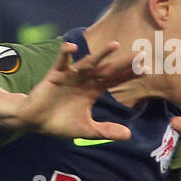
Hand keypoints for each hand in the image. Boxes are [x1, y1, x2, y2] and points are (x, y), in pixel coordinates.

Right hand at [15, 41, 133, 141]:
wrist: (34, 120)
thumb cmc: (60, 122)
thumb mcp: (86, 129)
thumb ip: (106, 130)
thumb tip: (129, 135)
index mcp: (92, 90)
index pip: (114, 80)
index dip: (128, 75)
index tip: (145, 70)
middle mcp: (84, 79)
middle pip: (107, 69)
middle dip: (123, 63)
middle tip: (141, 55)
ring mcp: (70, 75)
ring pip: (88, 62)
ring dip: (100, 54)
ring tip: (114, 45)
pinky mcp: (55, 75)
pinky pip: (61, 62)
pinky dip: (66, 53)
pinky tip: (73, 47)